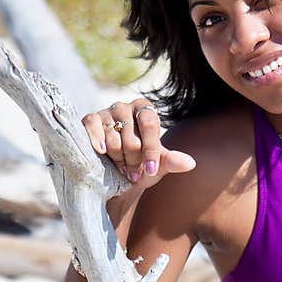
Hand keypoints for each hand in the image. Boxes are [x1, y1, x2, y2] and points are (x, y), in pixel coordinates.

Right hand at [81, 98, 195, 189]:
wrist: (115, 175)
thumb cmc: (140, 166)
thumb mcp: (158, 165)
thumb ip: (172, 161)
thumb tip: (190, 163)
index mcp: (146, 110)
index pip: (150, 125)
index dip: (150, 149)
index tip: (151, 170)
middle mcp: (126, 106)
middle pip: (131, 136)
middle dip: (133, 160)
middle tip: (133, 173)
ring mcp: (107, 111)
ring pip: (113, 137)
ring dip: (117, 159)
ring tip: (121, 168)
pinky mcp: (91, 119)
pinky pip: (93, 125)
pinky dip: (97, 139)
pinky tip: (101, 151)